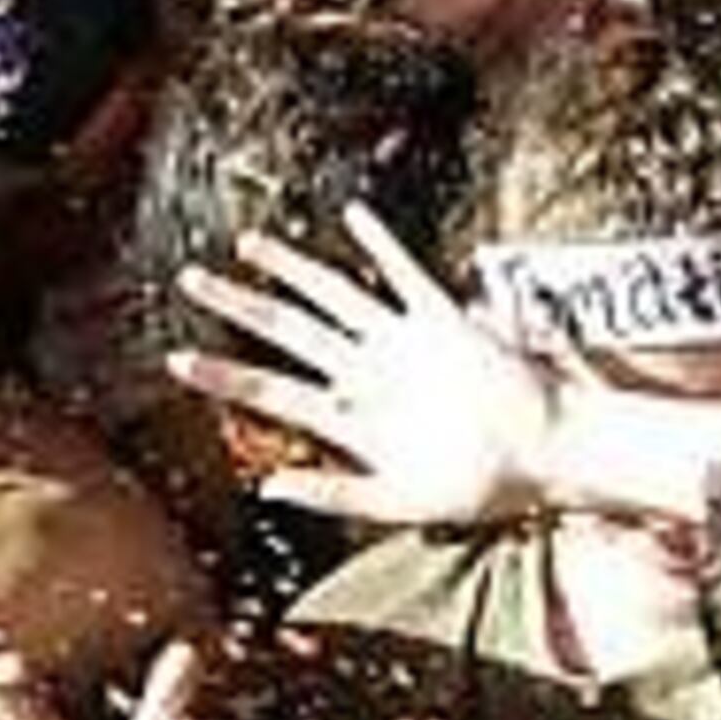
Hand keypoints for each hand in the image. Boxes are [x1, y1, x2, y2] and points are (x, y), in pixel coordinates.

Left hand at [167, 201, 562, 526]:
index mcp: (350, 418)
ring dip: (291, 268)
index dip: (222, 374)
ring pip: (332, 296)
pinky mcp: (443, 322)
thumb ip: (335, 494)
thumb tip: (267, 489)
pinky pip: (406, 275)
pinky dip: (381, 245)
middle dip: (237, 305)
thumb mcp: (400, 504)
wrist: (548, 454)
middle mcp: (365, 374)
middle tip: (187, 279)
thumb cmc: (482, 488)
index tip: (172, 360)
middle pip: (287, 330)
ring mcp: (400, 345)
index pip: (271, 390)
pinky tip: (354, 214)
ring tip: (246, 242)